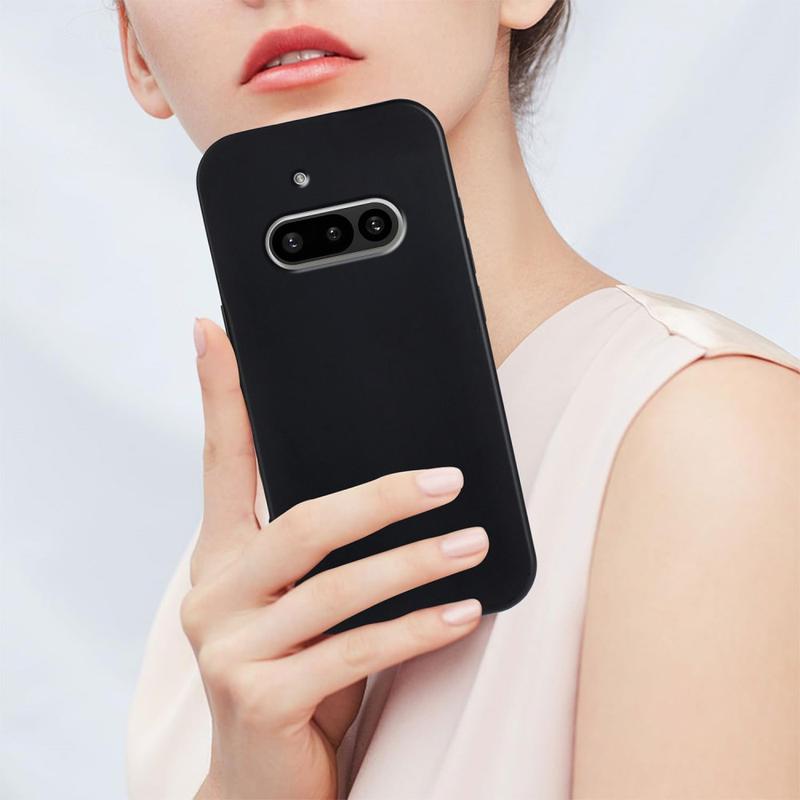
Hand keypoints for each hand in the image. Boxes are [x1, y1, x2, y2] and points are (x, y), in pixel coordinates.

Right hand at [185, 318, 488, 799]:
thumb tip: (400, 482)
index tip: (216, 328)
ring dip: (415, 561)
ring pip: (337, 588)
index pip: (221, 460)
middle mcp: (214, 594)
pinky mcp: (259, 699)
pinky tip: (462, 611)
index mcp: (220, 557)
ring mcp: (229, 649)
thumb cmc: (294, 673)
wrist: (260, 780)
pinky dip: (416, 627)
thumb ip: (321, 551)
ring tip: (473, 543)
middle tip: (447, 479)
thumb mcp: (301, 603)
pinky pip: (356, 650)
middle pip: (303, 523)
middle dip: (382, 496)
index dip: (219, 393)